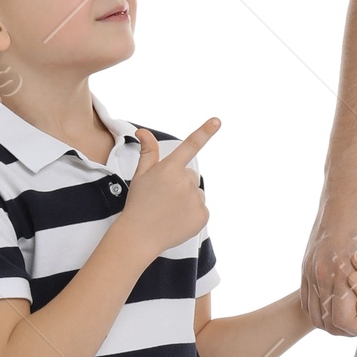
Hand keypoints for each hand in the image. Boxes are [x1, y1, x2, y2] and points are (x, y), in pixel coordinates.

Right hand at [118, 120, 218, 259]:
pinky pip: (201, 209)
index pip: (190, 145)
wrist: (140, 236)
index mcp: (170, 169)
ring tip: (169, 210)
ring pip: (196, 193)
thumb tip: (143, 132)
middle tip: (164, 197)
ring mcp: (195, 199)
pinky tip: (177, 219)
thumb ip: (148, 152)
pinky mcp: (202, 215)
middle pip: (190, 176)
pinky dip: (191, 213)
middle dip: (180, 183)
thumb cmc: (139, 204)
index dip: (205, 131)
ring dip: (186, 199)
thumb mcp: (141, 175)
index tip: (217, 120)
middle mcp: (185, 182)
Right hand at [301, 186, 356, 336]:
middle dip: (351, 327)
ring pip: (313, 314)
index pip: (344, 322)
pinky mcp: (307, 262)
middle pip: (327, 324)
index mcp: (339, 271)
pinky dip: (323, 307)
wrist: (351, 185)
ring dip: (335, 320)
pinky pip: (307, 299)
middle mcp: (318, 273)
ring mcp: (309, 267)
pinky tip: (344, 297)